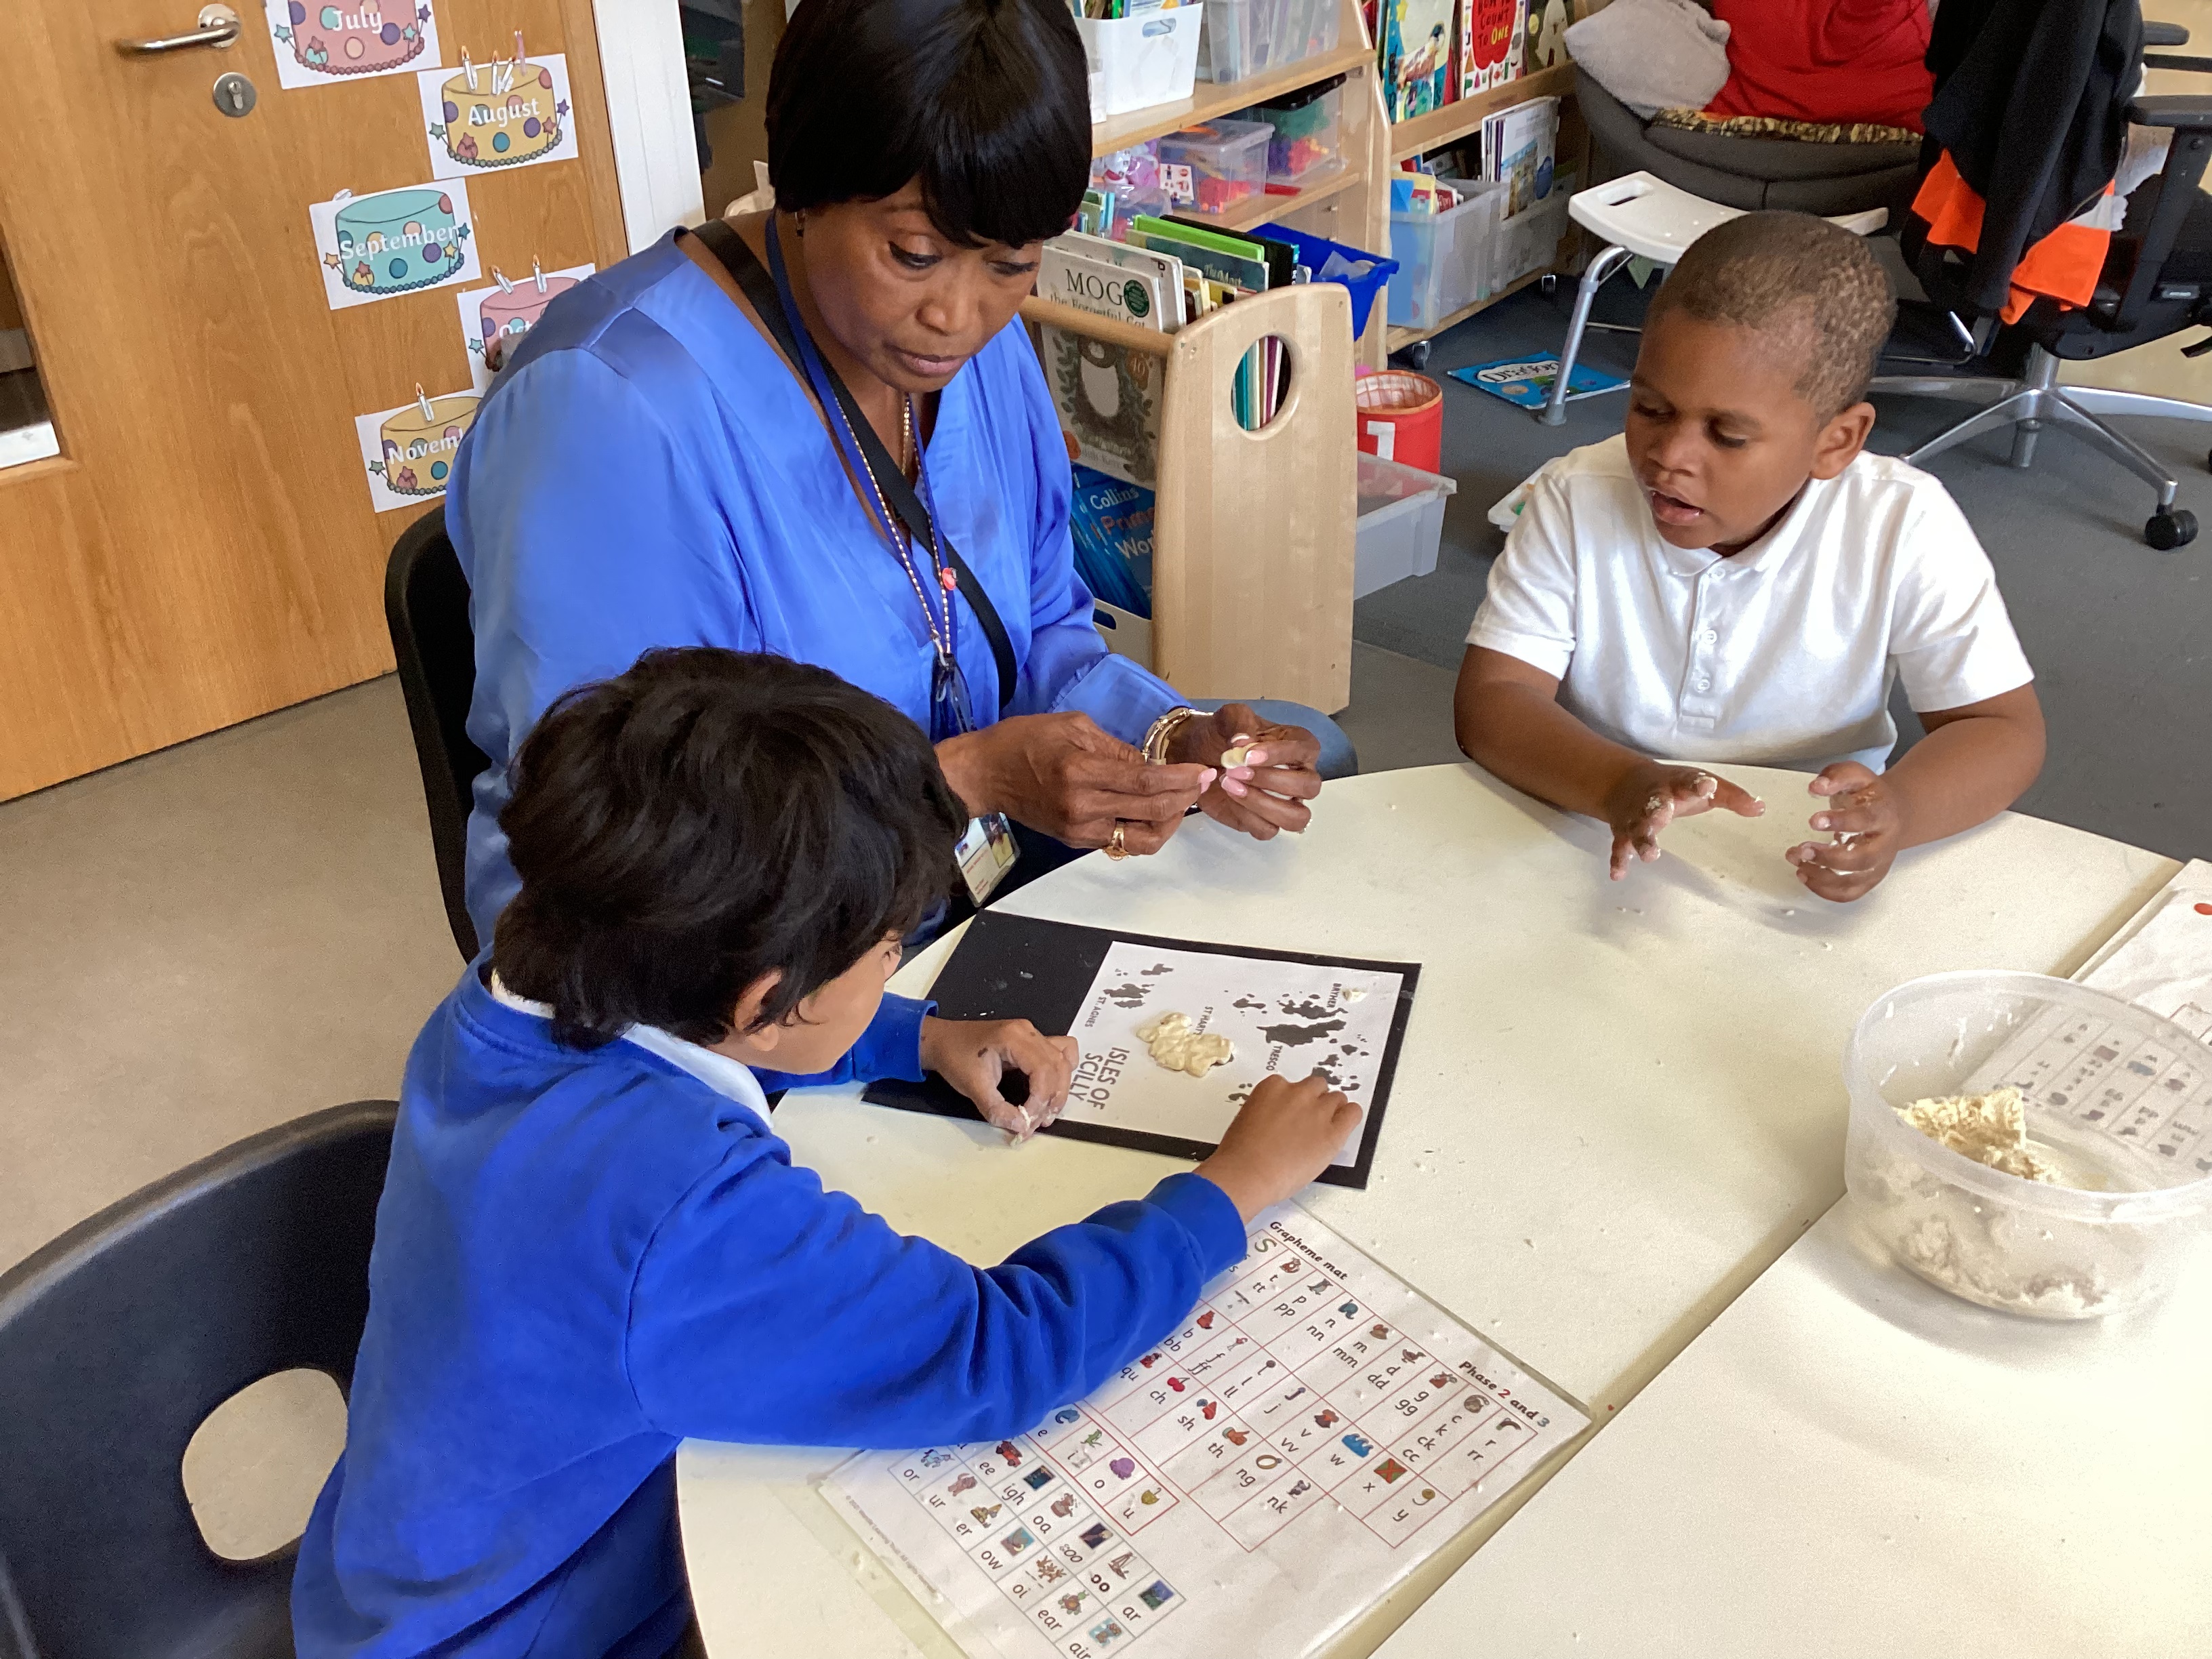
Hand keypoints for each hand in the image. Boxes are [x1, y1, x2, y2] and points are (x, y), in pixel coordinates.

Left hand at [919, 1016, 1078, 1140]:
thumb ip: (997, 1110)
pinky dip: (1061, 1072)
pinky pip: (1060, 1052)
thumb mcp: (973, 1087)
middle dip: (1052, 1099)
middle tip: (1039, 1121)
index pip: (1044, 1071)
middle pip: (1058, 1067)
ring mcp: (1032, 1035)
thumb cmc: (954, 1056)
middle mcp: (1028, 1032)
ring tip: (1046, 1111)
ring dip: (1059, 1089)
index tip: (1029, 1120)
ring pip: (1063, 1061)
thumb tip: (1021, 1126)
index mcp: (1014, 1038)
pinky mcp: (1031, 1041)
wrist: (942, 1041)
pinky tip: (1053, 1088)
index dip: (1041, 1100)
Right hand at [936, 713, 1215, 853]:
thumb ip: (1117, 748)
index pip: (1145, 781)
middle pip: (1151, 811)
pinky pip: (1121, 841)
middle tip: (1201, 783)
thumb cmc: (1024, 741)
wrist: (986, 774)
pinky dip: (1142, 827)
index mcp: (1082, 771)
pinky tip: (1150, 809)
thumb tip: (1152, 765)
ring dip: (1168, 822)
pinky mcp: (1076, 841)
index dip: (1180, 779)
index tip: (1202, 772)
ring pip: (1141, 838)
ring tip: (1177, 802)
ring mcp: (1079, 829)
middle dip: (1184, 797)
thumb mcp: (1074, 727)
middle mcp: (1083, 806)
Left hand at [1169, 704, 1323, 840]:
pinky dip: (1248, 817)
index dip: (1279, 755)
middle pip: (1309, 787)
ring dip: (1264, 804)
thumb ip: (1240, 722)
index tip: (1248, 755)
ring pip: (1296, 817)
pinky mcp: (1265, 821)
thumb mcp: (1229, 717)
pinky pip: (1268, 830)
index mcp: (1299, 746)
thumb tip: (1245, 742)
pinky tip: (1229, 799)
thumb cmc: (1221, 734)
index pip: (1305, 751)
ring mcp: (1285, 802)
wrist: (1196, 754)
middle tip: (1236, 771)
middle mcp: (1299, 776)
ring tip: (1231, 786)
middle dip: (1272, 780)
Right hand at [1195, 1073, 1362, 1220]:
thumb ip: (1267, 1111)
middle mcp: (1298, 1093)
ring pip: (1336, 1098)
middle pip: (1317, 1087)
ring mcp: (1318, 1112)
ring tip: (1326, 1127)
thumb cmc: (1240, 1153)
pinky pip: (1353, 1114)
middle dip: (1315, 1101)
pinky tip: (1344, 1125)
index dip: (1295, 1101)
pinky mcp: (1333, 1132)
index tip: (1292, 1113)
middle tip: (1309, 1120)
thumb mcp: (1248, 1120)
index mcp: (1273, 1087)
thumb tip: (1278, 1119)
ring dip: (1332, 1110)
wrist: (1247, 1173)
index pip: (1293, 1085)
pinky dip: (1350, 1117)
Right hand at [1600, 761, 1764, 878]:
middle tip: (1663, 816)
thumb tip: (1760, 809)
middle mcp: (1654, 799)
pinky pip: (1619, 846)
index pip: (1689, 782)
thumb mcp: (1701, 786)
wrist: (1624, 782)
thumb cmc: (1674, 787)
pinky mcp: (1623, 831)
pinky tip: (1618, 874)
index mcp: (1677, 785)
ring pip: (1637, 827)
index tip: (1708, 786)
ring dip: (1642, 840)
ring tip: (1649, 855)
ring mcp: (1636, 816)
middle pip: (1656, 804)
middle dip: (1658, 809)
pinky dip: (1618, 859)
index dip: (1698, 785)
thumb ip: (1731, 797)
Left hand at [1787, 763, 1904, 901]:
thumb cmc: (1869, 797)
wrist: (1893, 814)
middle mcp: (1884, 844)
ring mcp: (1878, 865)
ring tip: (1797, 862)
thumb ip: (1836, 776)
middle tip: (1802, 849)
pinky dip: (1825, 890)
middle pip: (1861, 859)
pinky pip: (1849, 893)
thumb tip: (1816, 786)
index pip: (1866, 821)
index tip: (1814, 820)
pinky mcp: (1869, 879)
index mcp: (1884, 815)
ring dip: (1821, 876)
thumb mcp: (1856, 776)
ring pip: (1853, 880)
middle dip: (1828, 858)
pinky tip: (1805, 875)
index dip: (1840, 822)